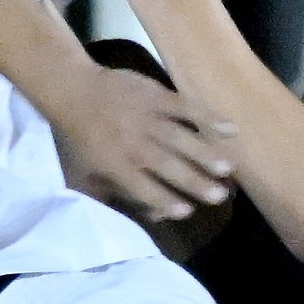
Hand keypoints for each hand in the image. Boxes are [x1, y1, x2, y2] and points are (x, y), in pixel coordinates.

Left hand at [45, 55, 229, 223]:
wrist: (73, 88)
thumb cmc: (80, 137)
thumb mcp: (82, 172)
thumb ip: (109, 195)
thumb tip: (148, 215)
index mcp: (114, 164)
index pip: (141, 186)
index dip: (163, 199)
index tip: (187, 211)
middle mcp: (133, 143)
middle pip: (166, 165)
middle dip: (193, 181)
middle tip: (219, 196)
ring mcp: (146, 117)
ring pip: (179, 137)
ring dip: (204, 153)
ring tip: (227, 169)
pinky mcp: (156, 94)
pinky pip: (185, 106)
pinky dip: (208, 117)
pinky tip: (230, 129)